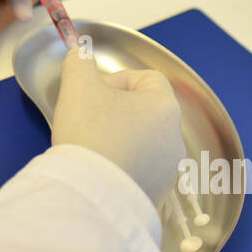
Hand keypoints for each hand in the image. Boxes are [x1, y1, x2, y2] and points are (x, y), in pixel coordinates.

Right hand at [51, 50, 184, 202]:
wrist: (93, 196)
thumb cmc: (90, 134)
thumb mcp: (78, 87)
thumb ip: (79, 63)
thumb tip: (80, 55)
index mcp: (164, 107)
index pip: (147, 78)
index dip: (117, 79)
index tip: (94, 94)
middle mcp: (173, 138)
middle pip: (144, 111)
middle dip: (115, 111)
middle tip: (88, 120)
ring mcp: (168, 170)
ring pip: (142, 142)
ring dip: (119, 139)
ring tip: (92, 148)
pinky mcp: (156, 194)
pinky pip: (139, 171)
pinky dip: (121, 167)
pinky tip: (98, 171)